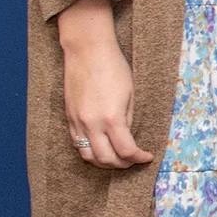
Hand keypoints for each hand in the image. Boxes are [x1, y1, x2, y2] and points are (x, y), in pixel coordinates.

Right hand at [56, 0, 152, 168]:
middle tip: (134, 161)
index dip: (139, 157)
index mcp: (111, 118)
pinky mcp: (68, 118)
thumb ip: (127, 119)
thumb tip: (126, 136)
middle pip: (106, 159)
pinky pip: (77, 144)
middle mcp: (91, 124)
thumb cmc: (113, 68)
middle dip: (122, 165)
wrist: (87, 52)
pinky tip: (101, 148)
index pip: (126, 150)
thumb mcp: (130, 94)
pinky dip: (90, 151)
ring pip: (88, 156)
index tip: (147, 157)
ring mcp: (77, 122)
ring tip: (118, 159)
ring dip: (104, 163)